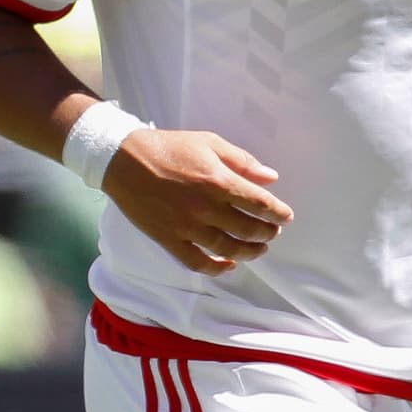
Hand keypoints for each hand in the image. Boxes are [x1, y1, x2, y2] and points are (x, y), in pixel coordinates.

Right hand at [103, 128, 293, 275]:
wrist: (125, 161)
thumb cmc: (171, 147)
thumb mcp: (210, 143)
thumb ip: (242, 161)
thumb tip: (270, 177)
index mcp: (218, 180)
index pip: (258, 203)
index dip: (277, 212)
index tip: (286, 217)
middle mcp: (206, 207)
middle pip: (246, 229)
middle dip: (266, 233)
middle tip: (273, 232)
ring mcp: (186, 227)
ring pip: (226, 249)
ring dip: (248, 252)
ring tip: (259, 250)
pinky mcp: (169, 240)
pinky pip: (196, 262)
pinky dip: (216, 269)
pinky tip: (229, 265)